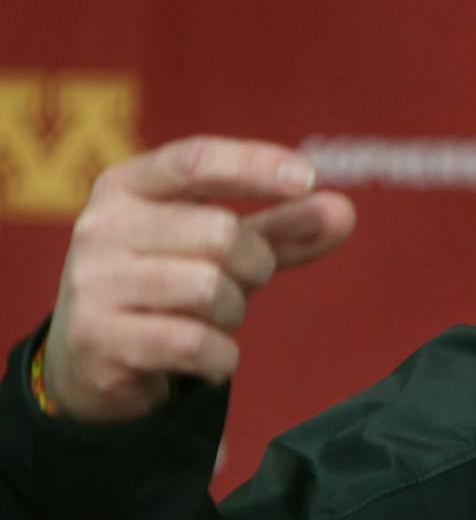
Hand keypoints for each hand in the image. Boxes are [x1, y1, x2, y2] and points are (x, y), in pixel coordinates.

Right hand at [43, 136, 357, 423]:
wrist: (87, 358)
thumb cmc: (166, 284)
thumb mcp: (220, 248)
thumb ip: (282, 230)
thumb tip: (344, 212)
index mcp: (127, 187)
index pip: (195, 161)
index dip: (254, 165)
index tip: (309, 177)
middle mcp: (102, 228)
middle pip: (220, 233)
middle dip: (255, 264)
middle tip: (243, 281)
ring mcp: (93, 283)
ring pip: (210, 289)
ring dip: (235, 311)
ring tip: (215, 318)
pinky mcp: (97, 340)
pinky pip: (194, 344)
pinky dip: (221, 357)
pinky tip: (205, 356)